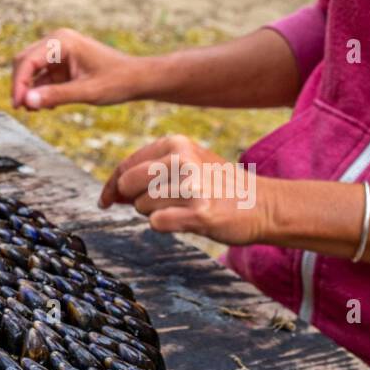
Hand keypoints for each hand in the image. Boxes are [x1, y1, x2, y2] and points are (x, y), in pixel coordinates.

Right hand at [12, 28, 141, 109]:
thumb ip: (56, 96)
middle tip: (24, 110)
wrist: (137, 79)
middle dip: (21, 86)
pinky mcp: (61, 64)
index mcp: (62, 41)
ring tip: (37, 110)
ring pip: (30, 71)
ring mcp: (58, 52)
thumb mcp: (86, 92)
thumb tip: (27, 101)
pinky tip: (49, 106)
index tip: (18, 106)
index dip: (19, 84)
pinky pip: (41, 77)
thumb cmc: (117, 81)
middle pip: (24, 62)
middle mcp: (57, 42)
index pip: (27, 61)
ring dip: (30, 91)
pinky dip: (40, 92)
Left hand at [98, 135, 269, 246]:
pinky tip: (186, 219)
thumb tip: (108, 194)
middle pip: (127, 186)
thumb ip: (148, 172)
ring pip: (142, 207)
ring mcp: (191, 185)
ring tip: (185, 208)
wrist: (263, 204)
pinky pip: (156, 223)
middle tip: (162, 203)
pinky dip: (166, 225)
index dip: (111, 187)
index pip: (125, 166)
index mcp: (176, 143)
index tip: (105, 201)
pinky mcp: (199, 212)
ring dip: (156, 213)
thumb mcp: (186, 164)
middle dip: (135, 200)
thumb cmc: (218, 187)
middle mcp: (182, 159)